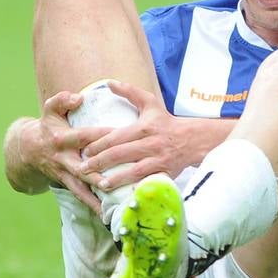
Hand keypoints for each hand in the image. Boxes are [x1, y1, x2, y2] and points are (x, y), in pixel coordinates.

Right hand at [23, 91, 110, 211]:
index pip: (85, 136)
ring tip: (113, 206)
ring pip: (82, 187)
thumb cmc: (49, 126)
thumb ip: (63, 100)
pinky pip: (81, 197)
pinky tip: (107, 215)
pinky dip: (94, 206)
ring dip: (97, 197)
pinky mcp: (67, 184)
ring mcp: (64, 174)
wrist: (29, 150)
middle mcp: (63, 159)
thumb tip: (79, 97)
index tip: (123, 135)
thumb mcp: (51, 109)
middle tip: (119, 178)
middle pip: (83, 167)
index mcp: (62, 138)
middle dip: (100, 174)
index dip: (103, 135)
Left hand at [79, 80, 193, 190]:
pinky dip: (134, 188)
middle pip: (121, 154)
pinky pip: (147, 182)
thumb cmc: (166, 122)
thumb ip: (130, 92)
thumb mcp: (150, 103)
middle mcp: (150, 144)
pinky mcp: (164, 173)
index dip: (99, 145)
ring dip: (115, 179)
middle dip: (100, 162)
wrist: (194, 139)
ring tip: (99, 184)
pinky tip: (122, 194)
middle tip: (83, 169)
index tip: (84, 150)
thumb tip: (109, 83)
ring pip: (133, 171)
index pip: (116, 137)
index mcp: (143, 127)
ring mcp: (158, 160)